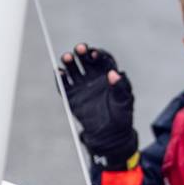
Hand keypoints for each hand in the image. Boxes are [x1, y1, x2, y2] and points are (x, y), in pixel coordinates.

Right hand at [57, 43, 135, 166]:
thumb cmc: (121, 116)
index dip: (97, 55)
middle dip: (82, 53)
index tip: (94, 54)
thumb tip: (114, 73)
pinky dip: (60, 78)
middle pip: (85, 60)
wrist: (109, 135)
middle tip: (79, 49)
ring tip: (67, 57)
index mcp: (107, 75)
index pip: (101, 60)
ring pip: (73, 69)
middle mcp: (93, 77)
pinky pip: (64, 85)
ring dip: (69, 62)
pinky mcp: (71, 97)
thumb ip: (120, 87)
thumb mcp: (124, 102)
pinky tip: (59, 71)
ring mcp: (81, 86)